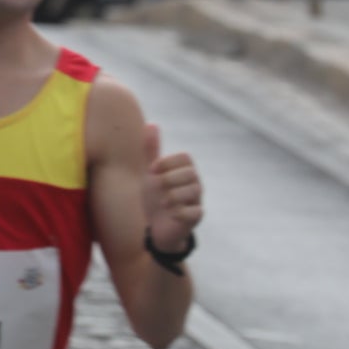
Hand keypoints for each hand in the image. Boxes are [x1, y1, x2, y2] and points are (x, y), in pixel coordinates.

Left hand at [141, 124, 202, 253]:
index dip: (167, 162)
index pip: (185, 157)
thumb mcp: (150, 172)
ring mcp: (198, 200)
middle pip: (190, 173)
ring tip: (161, 202)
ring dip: (171, 196)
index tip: (152, 170)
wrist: (155, 225)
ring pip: (193, 191)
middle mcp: (196, 183)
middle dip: (168, 179)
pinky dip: (177, 213)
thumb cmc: (154, 195)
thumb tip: (152, 123)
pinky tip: (168, 214)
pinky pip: (194, 212)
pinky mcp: (196, 217)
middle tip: (154, 188)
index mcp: (186, 170)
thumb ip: (151, 150)